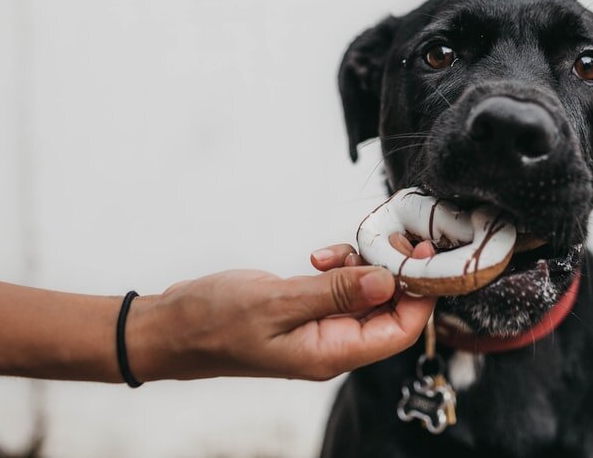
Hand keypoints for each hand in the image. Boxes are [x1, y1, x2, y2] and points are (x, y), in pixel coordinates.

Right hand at [128, 240, 435, 380]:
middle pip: (390, 311)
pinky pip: (341, 288)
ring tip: (338, 249)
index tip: (423, 255)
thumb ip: (336, 292)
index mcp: (331, 354)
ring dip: (363, 265)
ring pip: (366, 294)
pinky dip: (339, 267)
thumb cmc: (214, 321)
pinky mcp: (307, 311)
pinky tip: (318, 256)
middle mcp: (332, 346)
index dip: (421, 295)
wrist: (170, 327)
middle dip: (394, 272)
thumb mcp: (278, 302)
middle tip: (386, 237)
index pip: (401, 331)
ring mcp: (320, 328)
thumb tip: (388, 281)